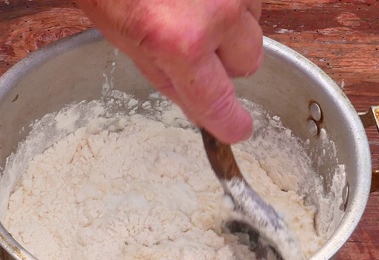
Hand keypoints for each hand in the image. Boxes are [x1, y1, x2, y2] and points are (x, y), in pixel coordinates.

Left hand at [76, 0, 262, 143]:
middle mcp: (216, 12)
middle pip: (249, 62)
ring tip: (191, 2)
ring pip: (254, 24)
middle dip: (227, 59)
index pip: (218, 101)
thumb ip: (167, 75)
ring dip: (230, 21)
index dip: (228, 121)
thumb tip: (200, 105)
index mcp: (179, 41)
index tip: (236, 128)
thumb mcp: (125, 39)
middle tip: (197, 43)